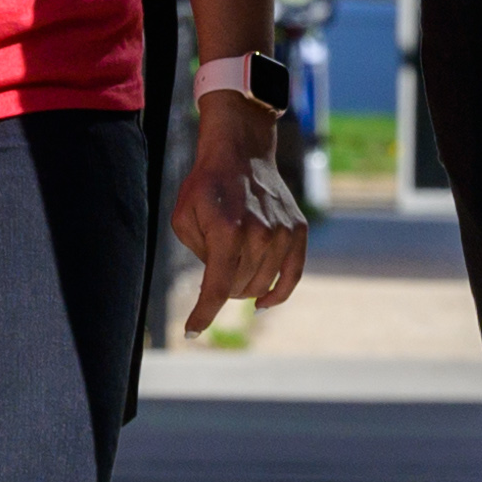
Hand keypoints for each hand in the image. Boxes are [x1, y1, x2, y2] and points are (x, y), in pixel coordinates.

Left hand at [170, 102, 307, 335]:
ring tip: (233, 260)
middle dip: (221, 287)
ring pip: (260, 286)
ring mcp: (282, 234)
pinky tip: (264, 304)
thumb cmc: (206, 184)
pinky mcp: (297, 231)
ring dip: (243, 284)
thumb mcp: (184, 217)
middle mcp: (259, 235)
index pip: (216, 289)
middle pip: (238, 289)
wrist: (240, 151)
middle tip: (214, 265)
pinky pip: (292, 276)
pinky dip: (278, 294)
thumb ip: (199, 255)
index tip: (191, 330)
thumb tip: (215, 285)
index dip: (202, 315)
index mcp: (227, 231)